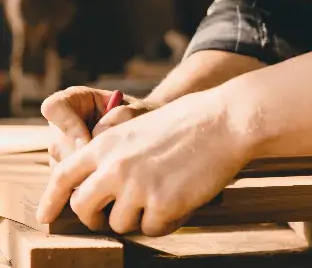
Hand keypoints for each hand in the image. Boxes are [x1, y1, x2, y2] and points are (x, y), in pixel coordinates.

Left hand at [36, 89, 255, 235]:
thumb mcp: (142, 126)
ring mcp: (137, 187)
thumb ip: (117, 151)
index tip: (46, 216)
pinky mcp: (162, 204)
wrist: (226, 121)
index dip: (51, 200)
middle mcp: (115, 166)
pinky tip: (183, 200)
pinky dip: (167, 221)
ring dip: (140, 217)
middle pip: (84, 208)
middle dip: (97, 218)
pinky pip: (153, 229)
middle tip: (116, 216)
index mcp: (107, 143)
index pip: (63, 176)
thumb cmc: (191, 119)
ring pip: (120, 224)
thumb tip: (103, 183)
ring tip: (166, 196)